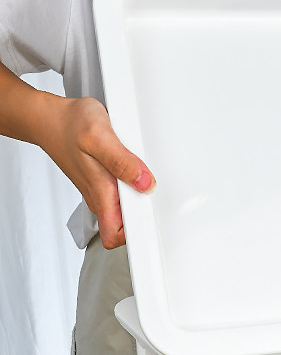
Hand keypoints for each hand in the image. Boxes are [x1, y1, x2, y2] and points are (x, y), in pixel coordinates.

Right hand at [40, 96, 154, 248]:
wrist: (49, 117)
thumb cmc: (69, 125)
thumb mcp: (99, 137)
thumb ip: (123, 162)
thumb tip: (145, 183)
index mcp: (100, 194)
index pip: (115, 237)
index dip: (136, 237)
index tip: (153, 227)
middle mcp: (101, 197)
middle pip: (128, 226)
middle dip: (146, 215)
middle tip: (157, 193)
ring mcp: (102, 190)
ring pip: (129, 209)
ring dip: (142, 198)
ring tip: (149, 178)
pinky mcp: (104, 181)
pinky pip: (126, 193)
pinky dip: (136, 185)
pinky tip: (138, 169)